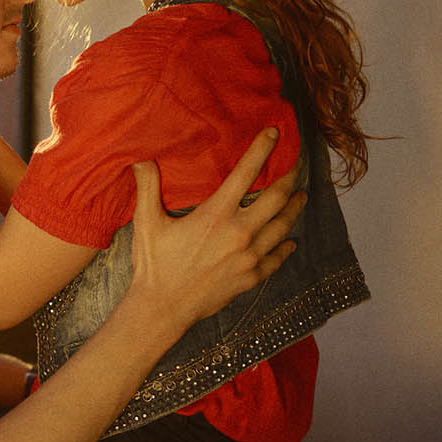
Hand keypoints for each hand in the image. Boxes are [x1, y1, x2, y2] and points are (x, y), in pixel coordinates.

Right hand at [127, 128, 304, 333]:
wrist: (163, 308)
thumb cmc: (153, 264)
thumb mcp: (146, 222)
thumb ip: (148, 187)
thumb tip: (140, 158)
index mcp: (216, 214)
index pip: (246, 173)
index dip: (262, 150)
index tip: (274, 133)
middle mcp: (239, 233)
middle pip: (276, 198)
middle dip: (290, 178)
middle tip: (297, 166)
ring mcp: (248, 257)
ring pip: (283, 227)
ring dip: (294, 209)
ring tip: (301, 197)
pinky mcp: (251, 278)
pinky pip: (276, 258)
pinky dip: (286, 247)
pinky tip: (291, 242)